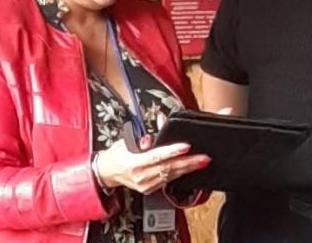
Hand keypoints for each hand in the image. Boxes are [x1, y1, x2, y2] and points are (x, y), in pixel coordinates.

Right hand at [94, 138, 210, 194]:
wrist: (107, 172)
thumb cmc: (118, 154)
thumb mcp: (127, 140)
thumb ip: (145, 135)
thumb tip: (160, 121)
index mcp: (133, 163)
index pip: (157, 156)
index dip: (173, 151)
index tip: (186, 146)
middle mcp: (140, 176)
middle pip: (169, 168)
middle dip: (188, 163)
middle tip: (204, 157)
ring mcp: (146, 185)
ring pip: (171, 176)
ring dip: (188, 169)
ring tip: (202, 162)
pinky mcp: (150, 190)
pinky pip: (168, 181)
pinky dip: (180, 174)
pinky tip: (190, 168)